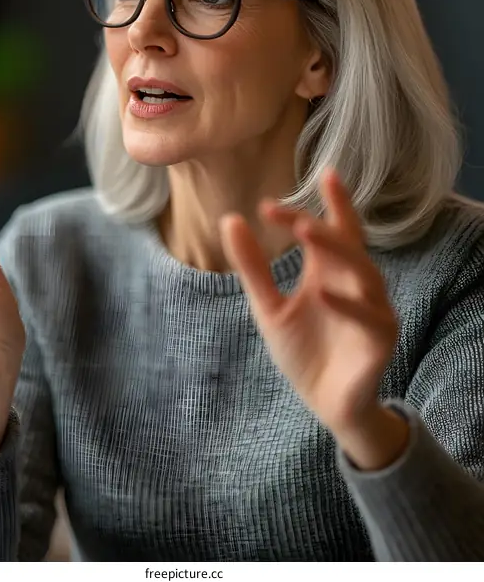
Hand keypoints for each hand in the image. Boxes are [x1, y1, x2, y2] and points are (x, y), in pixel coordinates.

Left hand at [219, 168, 397, 440]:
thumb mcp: (269, 307)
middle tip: (295, 216)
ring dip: (337, 250)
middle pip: (348, 243)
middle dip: (325, 224)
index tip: (266, 207)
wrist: (325, 404)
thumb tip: (230, 219)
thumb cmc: (303, 351)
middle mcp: (354, 282)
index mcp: (328, 270)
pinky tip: (322, 293)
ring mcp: (372, 307)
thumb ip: (253, 267)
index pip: (326, 229)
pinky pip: (370, 316)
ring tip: (306, 232)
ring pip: (364, 270)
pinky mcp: (382, 337)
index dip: (303, 212)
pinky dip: (349, 304)